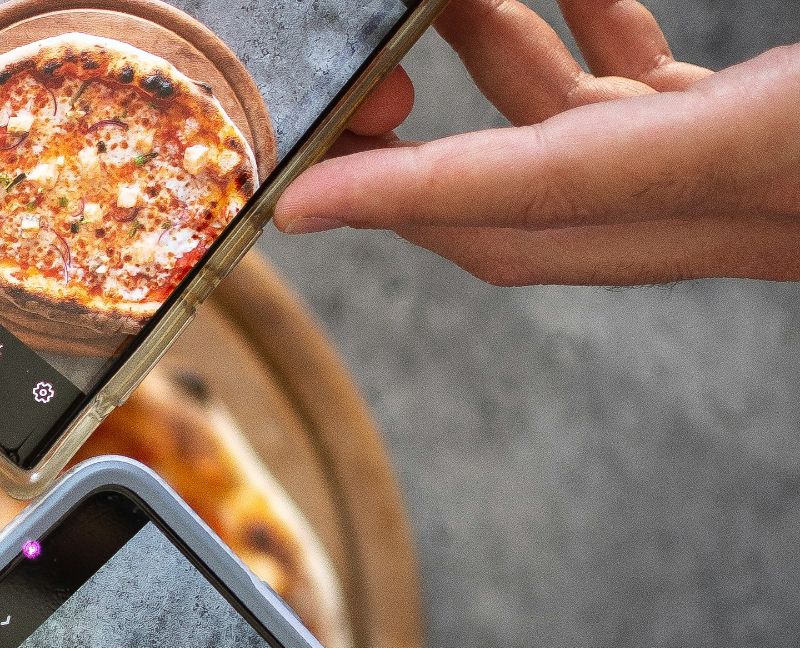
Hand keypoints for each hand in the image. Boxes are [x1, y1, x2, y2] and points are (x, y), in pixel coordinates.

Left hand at [274, 0, 799, 285]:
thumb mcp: (793, 105)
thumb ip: (650, 58)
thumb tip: (581, 59)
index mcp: (743, 174)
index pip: (540, 191)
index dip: (408, 192)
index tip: (300, 204)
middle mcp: (732, 201)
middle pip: (522, 200)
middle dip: (416, 143)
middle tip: (348, 87)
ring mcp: (743, 180)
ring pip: (575, 133)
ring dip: (498, 54)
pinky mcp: (762, 143)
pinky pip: (646, 102)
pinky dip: (590, 40)